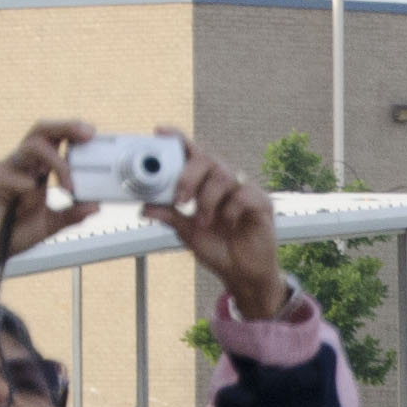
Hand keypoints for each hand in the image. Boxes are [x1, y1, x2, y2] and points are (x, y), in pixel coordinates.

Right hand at [0, 123, 105, 278]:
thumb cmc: (14, 232)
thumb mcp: (51, 224)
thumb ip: (72, 214)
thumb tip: (94, 206)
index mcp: (35, 169)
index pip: (52, 140)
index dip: (71, 131)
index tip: (92, 133)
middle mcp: (20, 164)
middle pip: (41, 131)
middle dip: (65, 126)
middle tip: (87, 133)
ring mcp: (5, 170)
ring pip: (32, 148)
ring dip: (57, 165)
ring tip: (69, 188)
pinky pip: (18, 180)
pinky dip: (29, 196)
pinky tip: (22, 211)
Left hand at [154, 143, 297, 321]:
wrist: (242, 274)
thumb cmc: (219, 248)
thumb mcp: (186, 232)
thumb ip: (169, 216)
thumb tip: (145, 207)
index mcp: (204, 184)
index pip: (192, 153)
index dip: (177, 139)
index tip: (160, 132)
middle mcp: (224, 182)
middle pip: (207, 158)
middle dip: (189, 176)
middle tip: (180, 199)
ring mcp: (244, 191)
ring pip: (224, 176)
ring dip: (208, 199)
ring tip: (203, 221)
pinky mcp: (261, 203)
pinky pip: (244, 195)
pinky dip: (231, 209)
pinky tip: (229, 223)